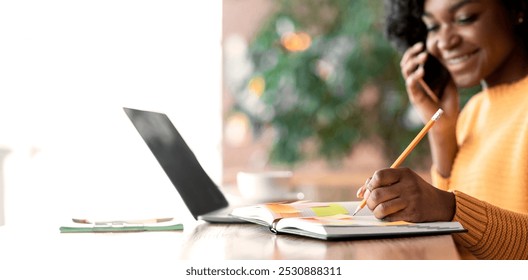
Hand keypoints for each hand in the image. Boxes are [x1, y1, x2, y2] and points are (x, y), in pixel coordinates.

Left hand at [356, 168, 454, 221]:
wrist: (438, 204)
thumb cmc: (413, 190)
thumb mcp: (401, 180)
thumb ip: (380, 183)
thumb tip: (360, 193)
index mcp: (404, 173)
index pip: (379, 176)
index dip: (370, 184)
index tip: (370, 190)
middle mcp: (408, 185)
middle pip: (377, 194)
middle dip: (369, 201)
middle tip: (371, 204)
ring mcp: (411, 200)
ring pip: (381, 208)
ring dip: (375, 212)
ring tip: (377, 211)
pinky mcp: (412, 213)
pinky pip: (390, 217)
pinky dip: (384, 218)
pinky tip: (387, 216)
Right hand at [401, 42, 459, 176]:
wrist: (448, 120)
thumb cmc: (448, 101)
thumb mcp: (447, 79)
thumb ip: (441, 66)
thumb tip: (437, 52)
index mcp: (421, 78)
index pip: (411, 61)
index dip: (413, 52)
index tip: (422, 45)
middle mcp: (415, 82)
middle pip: (405, 64)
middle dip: (410, 54)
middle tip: (421, 47)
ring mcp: (414, 89)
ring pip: (405, 72)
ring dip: (413, 62)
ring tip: (424, 57)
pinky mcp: (416, 97)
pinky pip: (411, 84)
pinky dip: (414, 76)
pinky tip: (422, 72)